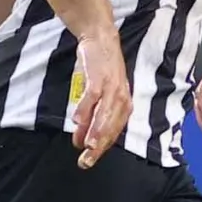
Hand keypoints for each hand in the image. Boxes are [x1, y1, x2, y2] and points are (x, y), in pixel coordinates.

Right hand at [70, 32, 131, 167]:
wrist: (101, 40)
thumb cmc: (100, 70)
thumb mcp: (102, 94)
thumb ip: (93, 116)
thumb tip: (82, 140)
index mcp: (124, 104)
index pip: (114, 132)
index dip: (102, 147)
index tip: (91, 161)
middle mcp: (120, 98)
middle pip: (110, 127)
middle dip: (98, 146)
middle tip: (86, 161)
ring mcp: (111, 88)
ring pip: (104, 115)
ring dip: (94, 132)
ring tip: (86, 147)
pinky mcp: (99, 78)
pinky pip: (92, 97)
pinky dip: (85, 110)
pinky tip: (77, 122)